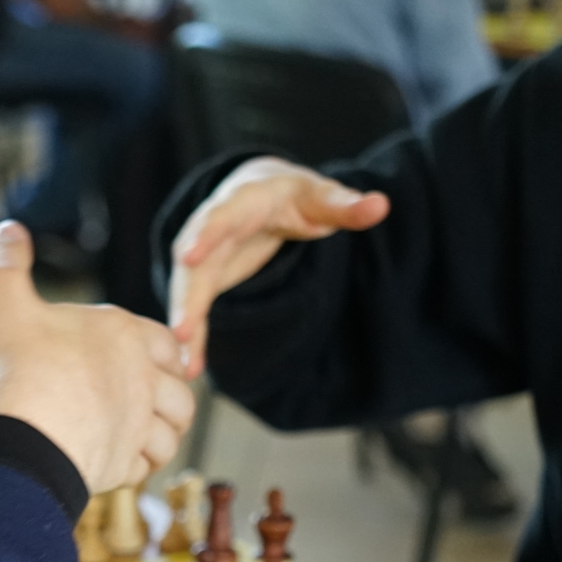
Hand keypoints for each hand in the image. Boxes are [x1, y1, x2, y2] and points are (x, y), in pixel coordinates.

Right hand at [0, 222, 195, 493]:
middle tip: (147, 404)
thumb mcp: (1, 297)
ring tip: (136, 437)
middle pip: (180, 393)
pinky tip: (114, 461)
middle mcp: (141, 380)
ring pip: (171, 435)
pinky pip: (144, 469)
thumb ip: (6, 261)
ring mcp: (138, 425)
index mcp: (123, 334)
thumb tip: (7, 230)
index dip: (161, 351)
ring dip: (159, 437)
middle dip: (168, 399)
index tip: (150, 360)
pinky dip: (135, 468)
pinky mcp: (124, 464)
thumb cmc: (17, 368)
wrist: (25, 432)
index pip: (167, 342)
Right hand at [167, 157, 391, 378]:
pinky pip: (197, 309)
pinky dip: (193, 337)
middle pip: (194, 261)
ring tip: (183, 360)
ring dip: (185, 324)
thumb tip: (381, 206)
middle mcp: (213, 228)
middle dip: (185, 294)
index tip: (188, 258)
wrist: (263, 196)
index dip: (204, 235)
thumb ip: (345, 205)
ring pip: (189, 291)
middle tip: (181, 328)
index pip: (220, 216)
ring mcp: (206, 257)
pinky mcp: (207, 281)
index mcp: (242, 201)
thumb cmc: (292, 195)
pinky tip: (191, 366)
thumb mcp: (320, 196)